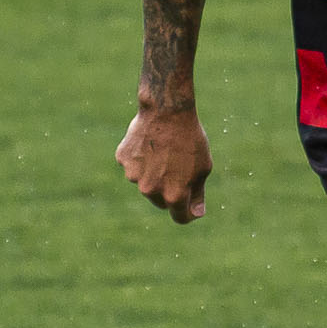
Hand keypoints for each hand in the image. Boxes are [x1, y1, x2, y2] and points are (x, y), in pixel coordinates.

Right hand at [118, 104, 212, 221]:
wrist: (167, 110)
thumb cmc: (190, 139)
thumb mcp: (203, 167)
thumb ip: (198, 193)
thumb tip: (196, 212)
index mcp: (174, 195)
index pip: (180, 217)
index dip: (187, 212)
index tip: (191, 205)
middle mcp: (151, 190)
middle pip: (161, 201)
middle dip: (169, 190)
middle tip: (177, 166)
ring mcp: (134, 176)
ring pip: (145, 181)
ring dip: (153, 172)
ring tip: (163, 150)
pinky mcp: (123, 160)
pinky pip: (133, 165)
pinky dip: (140, 158)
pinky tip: (149, 142)